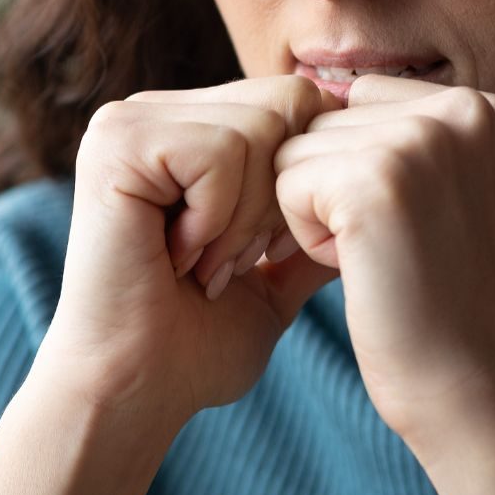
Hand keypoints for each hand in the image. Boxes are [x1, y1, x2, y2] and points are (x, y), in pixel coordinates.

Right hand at [34, 75, 346, 421]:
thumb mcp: (276, 279)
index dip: (303, 184)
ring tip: (203, 264)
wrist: (134, 393)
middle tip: (232, 262)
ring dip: (246, 218)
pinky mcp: (116, 142)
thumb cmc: (194, 348)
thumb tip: (378, 193)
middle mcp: (154, 111)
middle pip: (289, 101)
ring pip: (261, 128)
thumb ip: (315, 229)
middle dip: (282, 197)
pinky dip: (217, 218)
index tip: (260, 255)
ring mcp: (128, 122)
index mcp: (187, 127)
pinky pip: (221, 151)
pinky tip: (177, 255)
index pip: (298, 102)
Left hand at [270, 74, 494, 451]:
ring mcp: (422, 140)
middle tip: (393, 248)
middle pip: (324, 118)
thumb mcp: (441, 189)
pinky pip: (285, 184)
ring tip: (380, 256)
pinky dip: (304, 235)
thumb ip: (392, 131)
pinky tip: (361, 267)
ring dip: (317, 212)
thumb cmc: (439, 296)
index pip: (358, 97)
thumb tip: (304, 88)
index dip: (354, 168)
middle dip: (332, 187)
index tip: (404, 226)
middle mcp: (465, 107)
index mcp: (486, 105)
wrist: (468, 385)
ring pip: (297, 149)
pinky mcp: (375, 179)